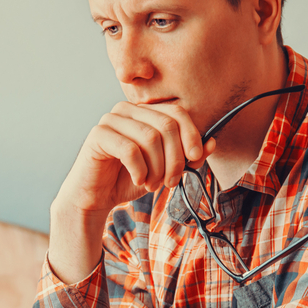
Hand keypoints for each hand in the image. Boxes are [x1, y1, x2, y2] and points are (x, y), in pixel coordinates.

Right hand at [48, 101, 215, 283]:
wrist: (95, 197)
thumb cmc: (129, 179)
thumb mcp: (165, 169)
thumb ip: (188, 156)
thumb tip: (212, 142)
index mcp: (145, 111)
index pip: (177, 112)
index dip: (191, 135)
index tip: (194, 159)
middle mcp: (127, 109)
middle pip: (166, 126)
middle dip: (175, 159)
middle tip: (170, 182)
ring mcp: (111, 120)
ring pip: (150, 138)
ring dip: (157, 169)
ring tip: (152, 184)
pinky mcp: (98, 135)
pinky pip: (130, 149)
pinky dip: (140, 170)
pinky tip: (138, 180)